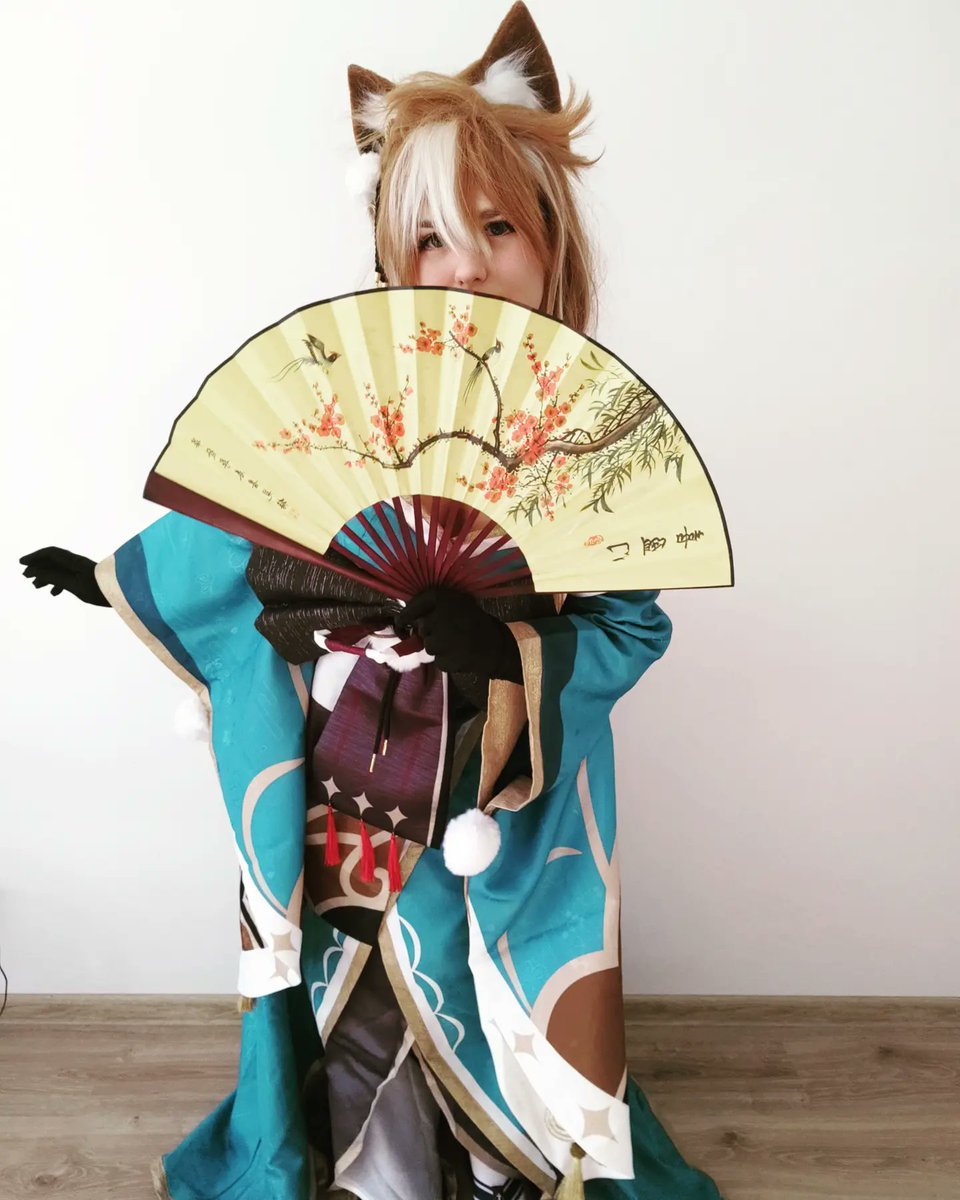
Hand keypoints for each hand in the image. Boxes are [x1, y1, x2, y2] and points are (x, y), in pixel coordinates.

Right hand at [19, 547, 109, 605]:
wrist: (125, 593)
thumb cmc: (99, 589)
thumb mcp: (73, 584)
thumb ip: (53, 577)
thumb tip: (34, 570)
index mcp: (74, 561)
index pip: (51, 553)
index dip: (35, 556)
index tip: (22, 563)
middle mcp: (78, 563)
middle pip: (54, 561)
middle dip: (39, 567)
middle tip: (26, 577)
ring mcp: (84, 570)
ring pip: (61, 570)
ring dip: (47, 576)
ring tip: (37, 587)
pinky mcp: (90, 579)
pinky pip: (70, 578)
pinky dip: (59, 583)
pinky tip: (55, 593)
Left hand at [399, 585, 522, 681]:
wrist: (497, 644)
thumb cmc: (474, 621)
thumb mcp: (458, 603)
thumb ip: (435, 605)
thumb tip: (409, 615)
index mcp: (442, 598)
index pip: (414, 605)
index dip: (406, 614)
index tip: (400, 622)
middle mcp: (439, 616)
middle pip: (422, 628)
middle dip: (429, 632)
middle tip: (447, 632)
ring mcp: (442, 640)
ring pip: (429, 645)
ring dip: (439, 646)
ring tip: (457, 643)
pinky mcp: (446, 659)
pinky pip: (438, 661)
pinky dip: (447, 660)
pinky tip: (460, 653)